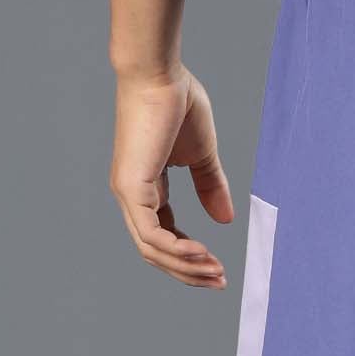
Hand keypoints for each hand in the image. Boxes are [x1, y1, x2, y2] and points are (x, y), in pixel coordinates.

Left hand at [109, 67, 233, 286]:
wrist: (160, 74)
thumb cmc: (177, 103)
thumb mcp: (202, 156)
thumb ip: (211, 186)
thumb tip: (225, 220)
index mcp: (146, 187)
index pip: (163, 236)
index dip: (190, 256)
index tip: (218, 266)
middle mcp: (132, 196)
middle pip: (156, 252)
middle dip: (190, 272)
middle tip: (220, 281)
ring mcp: (128, 194)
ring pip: (153, 251)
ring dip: (186, 267)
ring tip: (216, 271)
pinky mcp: (132, 189)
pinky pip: (153, 236)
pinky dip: (178, 251)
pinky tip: (202, 253)